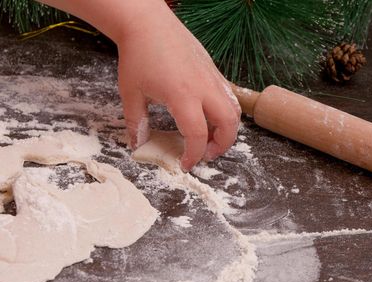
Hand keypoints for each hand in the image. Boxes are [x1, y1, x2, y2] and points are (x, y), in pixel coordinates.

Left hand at [117, 7, 240, 170]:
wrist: (147, 22)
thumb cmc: (137, 55)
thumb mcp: (131, 93)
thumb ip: (136, 122)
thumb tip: (138, 143)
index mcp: (183, 96)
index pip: (197, 135)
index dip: (193, 155)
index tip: (186, 164)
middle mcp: (204, 88)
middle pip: (229, 125)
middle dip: (221, 145)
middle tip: (205, 154)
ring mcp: (212, 78)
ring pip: (234, 110)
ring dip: (227, 129)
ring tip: (209, 136)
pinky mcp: (213, 70)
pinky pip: (228, 96)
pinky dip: (224, 111)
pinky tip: (206, 114)